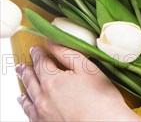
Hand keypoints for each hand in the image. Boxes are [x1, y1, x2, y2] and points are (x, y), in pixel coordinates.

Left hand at [16, 40, 140, 121]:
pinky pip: (29, 113)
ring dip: (24, 85)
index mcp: (52, 81)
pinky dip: (26, 104)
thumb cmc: (101, 98)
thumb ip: (67, 53)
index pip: (41, 62)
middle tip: (23, 63)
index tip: (36, 48)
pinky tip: (26, 102)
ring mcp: (42, 115)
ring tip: (22, 77)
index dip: (38, 53)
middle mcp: (42, 99)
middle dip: (27, 68)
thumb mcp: (86, 68)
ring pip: (28, 97)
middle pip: (31, 79)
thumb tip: (51, 42)